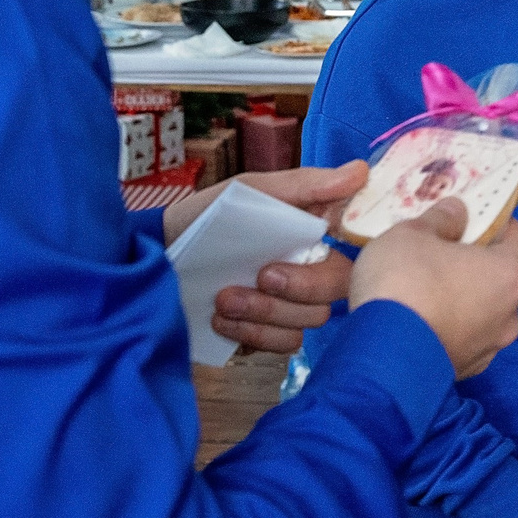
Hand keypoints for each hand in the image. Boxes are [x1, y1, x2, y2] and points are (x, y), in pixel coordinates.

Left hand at [202, 163, 368, 355]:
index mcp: (314, 242)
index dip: (328, 271)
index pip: (349, 265)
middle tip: (258, 277)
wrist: (158, 253)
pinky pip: (280, 346)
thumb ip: (306, 185)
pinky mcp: (266, 335)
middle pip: (331, 298)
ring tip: (223, 299)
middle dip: (293, 291)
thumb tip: (360, 171)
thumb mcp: (252, 191)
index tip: (297, 256)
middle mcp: (309, 278)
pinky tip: (220, 320)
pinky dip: (251, 335)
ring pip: (305, 324)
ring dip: (264, 313)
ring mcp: (288, 310)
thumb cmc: (208, 216)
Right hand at [351, 202, 517, 378]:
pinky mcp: (464, 373)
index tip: (479, 222)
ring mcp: (489, 349)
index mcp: (508, 275)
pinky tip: (420, 322)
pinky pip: (464, 341)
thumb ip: (442, 219)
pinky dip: (450, 329)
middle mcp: (509, 315)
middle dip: (480, 266)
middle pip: (504, 282)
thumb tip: (458, 212)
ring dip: (465, 301)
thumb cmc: (404, 282)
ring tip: (427, 290)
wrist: (381, 358)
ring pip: (484, 315)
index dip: (506, 230)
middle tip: (447, 253)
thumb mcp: (413, 234)